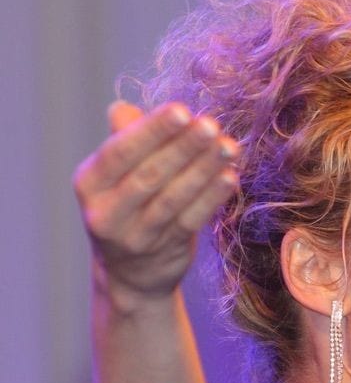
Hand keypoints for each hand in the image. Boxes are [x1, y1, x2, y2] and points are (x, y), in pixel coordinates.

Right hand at [73, 101, 239, 301]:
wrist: (131, 274)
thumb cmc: (129, 204)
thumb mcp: (116, 174)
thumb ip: (124, 139)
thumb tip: (122, 109)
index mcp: (89, 183)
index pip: (120, 152)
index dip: (152, 131)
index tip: (183, 110)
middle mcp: (105, 212)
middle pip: (148, 175)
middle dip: (183, 148)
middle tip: (211, 125)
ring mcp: (135, 237)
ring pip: (172, 199)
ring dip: (203, 170)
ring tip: (229, 146)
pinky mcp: (164, 252)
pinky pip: (191, 220)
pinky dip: (212, 197)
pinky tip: (230, 176)